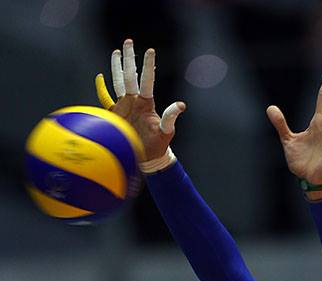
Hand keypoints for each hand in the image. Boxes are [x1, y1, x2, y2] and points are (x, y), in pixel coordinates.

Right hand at [95, 39, 185, 161]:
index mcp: (147, 103)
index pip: (146, 81)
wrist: (148, 157)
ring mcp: (126, 106)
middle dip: (129, 59)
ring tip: (116, 51)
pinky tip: (99, 78)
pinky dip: (102, 89)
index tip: (150, 51)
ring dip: (117, 67)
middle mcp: (135, 101)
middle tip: (128, 41)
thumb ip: (170, 117)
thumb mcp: (166, 131)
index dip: (148, 67)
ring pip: (119, 82)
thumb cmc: (159, 145)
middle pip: (129, 76)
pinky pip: (107, 99)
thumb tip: (181, 105)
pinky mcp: (117, 114)